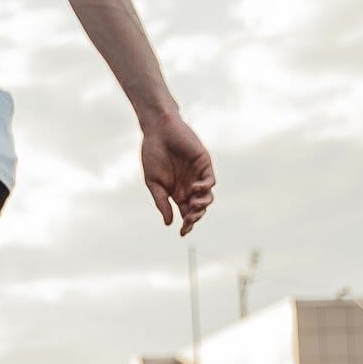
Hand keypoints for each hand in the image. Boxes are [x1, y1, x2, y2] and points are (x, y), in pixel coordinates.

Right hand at [140, 116, 214, 236]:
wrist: (158, 130)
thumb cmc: (152, 154)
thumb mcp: (153, 182)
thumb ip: (161, 201)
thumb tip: (169, 223)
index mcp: (177, 192)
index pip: (186, 213)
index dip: (187, 224)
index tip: (182, 233)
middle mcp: (189, 186)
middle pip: (198, 208)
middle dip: (194, 217)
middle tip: (188, 220)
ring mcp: (198, 175)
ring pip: (207, 197)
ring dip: (202, 205)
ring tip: (193, 206)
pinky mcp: (204, 164)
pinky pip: (210, 181)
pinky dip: (205, 188)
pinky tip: (194, 188)